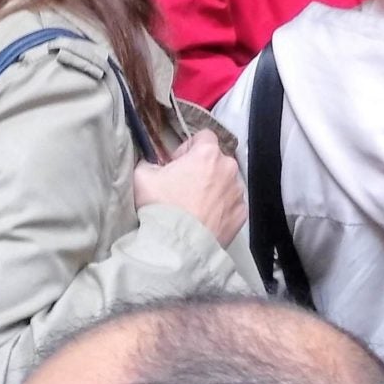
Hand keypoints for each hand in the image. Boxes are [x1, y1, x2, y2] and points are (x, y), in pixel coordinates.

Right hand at [132, 131, 245, 248]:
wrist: (177, 247)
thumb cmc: (160, 207)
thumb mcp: (142, 177)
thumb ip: (149, 162)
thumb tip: (154, 164)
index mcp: (208, 153)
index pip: (204, 136)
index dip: (188, 148)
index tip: (177, 165)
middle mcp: (229, 168)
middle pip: (217, 160)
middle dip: (202, 169)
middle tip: (184, 187)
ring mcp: (238, 192)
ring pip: (226, 182)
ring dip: (213, 188)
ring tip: (195, 207)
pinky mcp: (242, 214)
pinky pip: (231, 204)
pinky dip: (221, 208)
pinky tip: (205, 219)